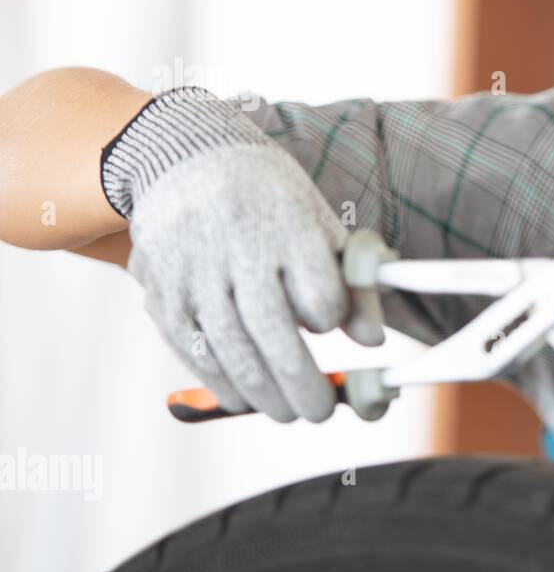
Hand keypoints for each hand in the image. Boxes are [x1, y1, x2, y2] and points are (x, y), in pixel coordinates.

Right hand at [105, 88, 383, 421]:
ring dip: (263, 393)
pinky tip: (245, 399)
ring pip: (231, 348)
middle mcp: (236, 245)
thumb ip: (352, 282)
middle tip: (320, 411)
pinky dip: (220, 382)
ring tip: (289, 413)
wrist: (187, 159)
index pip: (318, 291)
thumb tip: (373, 341)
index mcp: (286, 223)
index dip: (330, 316)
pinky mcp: (161, 290)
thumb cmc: (271, 201)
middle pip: (272, 329)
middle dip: (301, 382)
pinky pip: (192, 350)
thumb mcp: (320, 225)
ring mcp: (192, 270)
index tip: (332, 324)